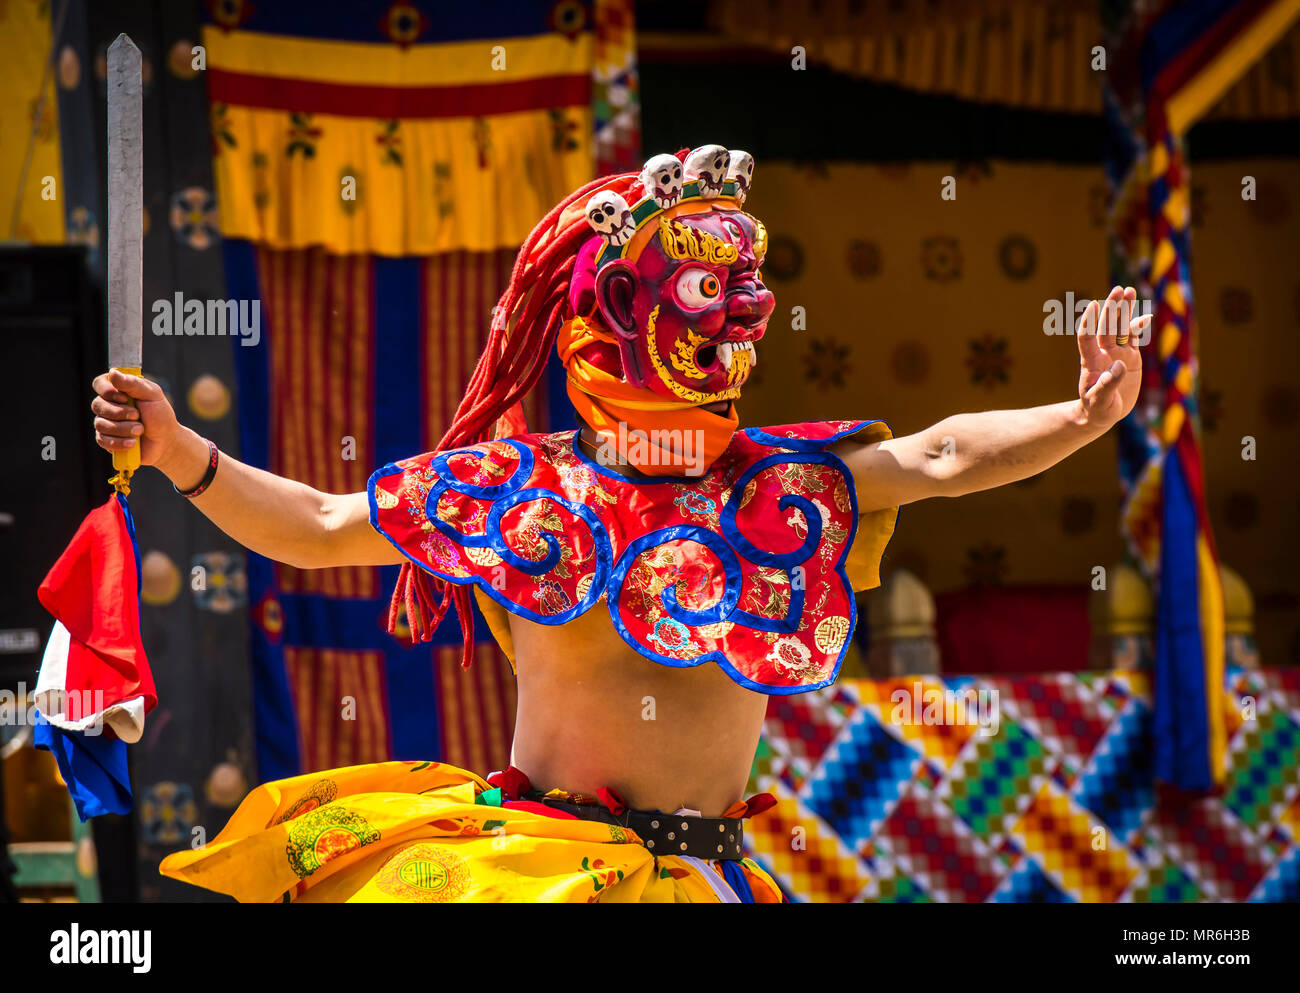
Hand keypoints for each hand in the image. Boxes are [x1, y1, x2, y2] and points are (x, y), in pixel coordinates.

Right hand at [91, 370, 180, 466]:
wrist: (166, 440)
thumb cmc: (160, 414)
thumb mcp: (152, 395)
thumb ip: (133, 384)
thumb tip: (112, 372)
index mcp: (118, 390)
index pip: (99, 384)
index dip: (107, 391)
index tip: (125, 398)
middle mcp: (108, 405)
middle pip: (97, 404)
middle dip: (120, 413)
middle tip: (138, 416)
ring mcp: (106, 422)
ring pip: (101, 424)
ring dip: (123, 428)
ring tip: (140, 430)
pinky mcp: (107, 440)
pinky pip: (102, 440)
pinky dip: (119, 442)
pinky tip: (132, 443)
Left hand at [1075, 286, 1146, 428]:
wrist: (1103, 413)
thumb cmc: (1097, 409)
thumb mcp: (1099, 401)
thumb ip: (1107, 384)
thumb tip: (1118, 364)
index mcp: (1092, 362)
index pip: (1087, 337)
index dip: (1090, 321)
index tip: (1094, 306)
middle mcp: (1104, 353)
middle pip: (1107, 326)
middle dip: (1112, 308)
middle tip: (1118, 290)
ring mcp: (1117, 353)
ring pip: (1121, 327)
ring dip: (1125, 310)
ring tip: (1129, 291)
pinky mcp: (1130, 357)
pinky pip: (1134, 338)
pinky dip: (1138, 327)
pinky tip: (1145, 317)